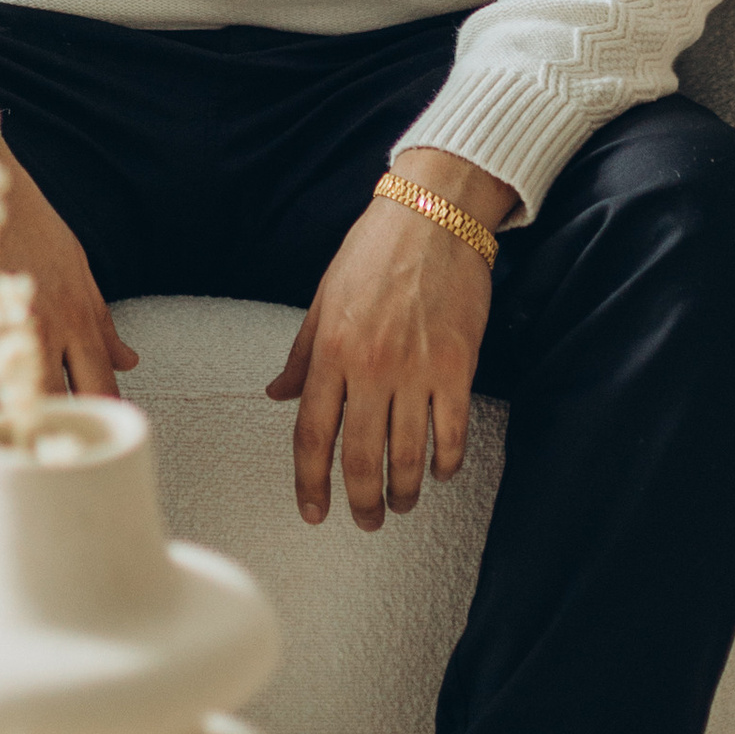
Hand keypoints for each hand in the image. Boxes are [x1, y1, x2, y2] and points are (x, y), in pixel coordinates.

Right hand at [0, 119, 137, 475]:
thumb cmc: (20, 217)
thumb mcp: (76, 263)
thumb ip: (101, 319)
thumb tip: (131, 360)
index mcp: (79, 314)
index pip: (105, 388)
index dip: (108, 428)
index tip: (109, 460)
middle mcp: (44, 334)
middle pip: (64, 412)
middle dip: (67, 453)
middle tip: (67, 494)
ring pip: (13, 419)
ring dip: (16, 457)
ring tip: (19, 494)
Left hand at [265, 148, 512, 529]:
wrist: (436, 213)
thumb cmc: (376, 248)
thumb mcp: (325, 297)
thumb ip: (303, 354)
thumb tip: (277, 394)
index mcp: (331, 350)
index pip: (312, 435)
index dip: (310, 483)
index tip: (314, 511)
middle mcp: (370, 366)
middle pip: (360, 456)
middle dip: (361, 501)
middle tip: (365, 520)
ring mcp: (416, 368)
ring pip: (407, 454)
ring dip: (403, 490)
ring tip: (401, 504)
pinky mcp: (457, 365)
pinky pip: (451, 432)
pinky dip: (445, 462)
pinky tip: (440, 471)